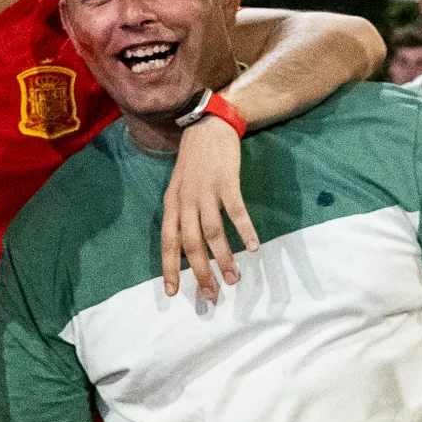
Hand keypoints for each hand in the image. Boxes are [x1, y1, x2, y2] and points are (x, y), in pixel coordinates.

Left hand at [158, 114, 257, 302]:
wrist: (207, 126)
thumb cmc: (195, 161)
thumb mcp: (179, 188)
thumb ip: (181, 214)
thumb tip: (188, 247)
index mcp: (172, 204)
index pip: (168, 242)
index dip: (170, 269)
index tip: (174, 294)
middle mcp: (186, 200)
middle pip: (191, 244)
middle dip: (200, 273)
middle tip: (212, 295)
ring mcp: (206, 191)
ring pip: (213, 233)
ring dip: (224, 258)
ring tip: (234, 279)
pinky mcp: (226, 182)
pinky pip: (236, 212)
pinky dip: (244, 231)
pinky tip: (253, 248)